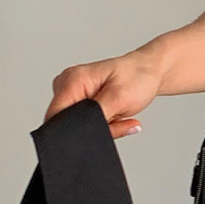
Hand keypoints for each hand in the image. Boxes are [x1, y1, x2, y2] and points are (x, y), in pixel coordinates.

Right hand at [44, 50, 163, 138]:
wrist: (149, 71)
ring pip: (77, 125)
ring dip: (102, 126)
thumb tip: (79, 132)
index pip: (55, 117)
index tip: (103, 127)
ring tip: (119, 114)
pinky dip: (103, 123)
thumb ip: (96, 116)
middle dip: (94, 129)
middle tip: (118, 120)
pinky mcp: (80, 99)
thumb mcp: (119, 98)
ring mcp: (72, 92)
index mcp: (71, 80)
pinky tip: (116, 116)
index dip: (73, 130)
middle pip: (66, 123)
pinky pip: (85, 122)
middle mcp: (66, 84)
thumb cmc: (137, 77)